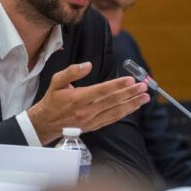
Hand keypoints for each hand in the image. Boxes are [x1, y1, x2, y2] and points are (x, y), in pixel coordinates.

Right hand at [27, 62, 149, 144]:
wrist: (45, 123)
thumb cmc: (53, 100)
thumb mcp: (57, 81)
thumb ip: (72, 72)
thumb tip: (88, 65)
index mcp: (78, 98)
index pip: (102, 90)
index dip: (118, 85)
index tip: (131, 79)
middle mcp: (87, 111)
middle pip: (113, 101)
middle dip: (130, 93)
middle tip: (144, 86)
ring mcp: (92, 120)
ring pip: (116, 111)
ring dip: (132, 104)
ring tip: (145, 97)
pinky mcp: (94, 126)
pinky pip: (112, 119)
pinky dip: (125, 113)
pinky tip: (134, 107)